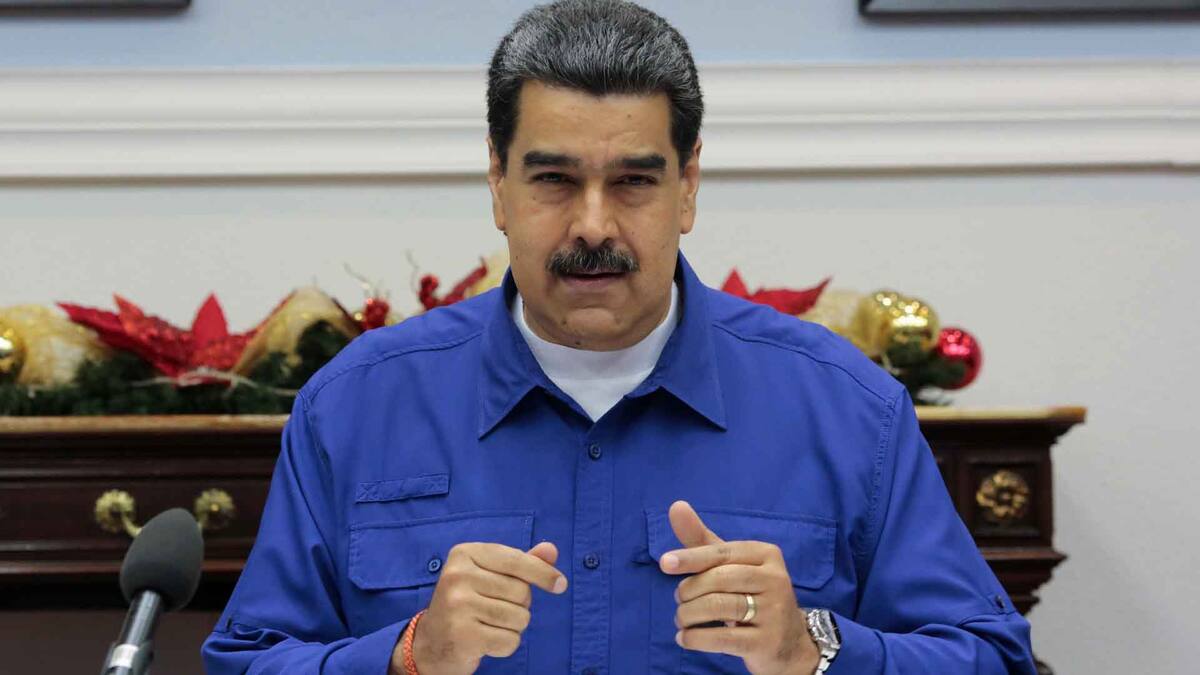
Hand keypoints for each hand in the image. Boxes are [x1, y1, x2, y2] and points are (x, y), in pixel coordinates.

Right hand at [392, 541, 566, 674]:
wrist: (431, 643)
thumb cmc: (468, 603)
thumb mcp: (490, 575)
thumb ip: (521, 562)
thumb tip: (551, 550)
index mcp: (465, 553)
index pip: (516, 560)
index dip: (543, 573)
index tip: (561, 584)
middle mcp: (458, 575)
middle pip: (521, 591)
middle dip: (519, 605)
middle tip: (494, 609)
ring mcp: (458, 605)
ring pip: (519, 617)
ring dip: (513, 627)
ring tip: (488, 625)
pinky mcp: (463, 634)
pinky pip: (510, 640)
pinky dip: (505, 645)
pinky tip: (486, 640)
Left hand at [660, 501, 818, 674]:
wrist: (789, 642)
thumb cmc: (752, 594)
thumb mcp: (731, 565)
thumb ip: (702, 540)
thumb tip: (676, 506)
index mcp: (767, 554)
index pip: (722, 553)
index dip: (691, 558)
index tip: (664, 563)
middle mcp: (775, 579)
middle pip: (718, 579)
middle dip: (689, 590)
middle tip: (679, 600)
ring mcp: (774, 612)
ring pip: (718, 607)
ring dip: (688, 614)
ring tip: (681, 619)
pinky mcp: (767, 642)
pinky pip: (722, 638)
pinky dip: (696, 638)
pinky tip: (684, 638)